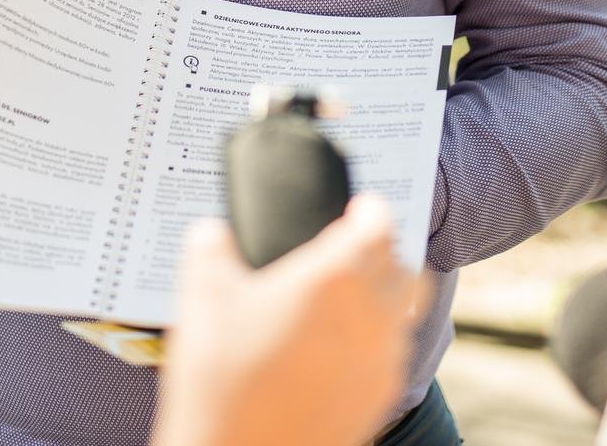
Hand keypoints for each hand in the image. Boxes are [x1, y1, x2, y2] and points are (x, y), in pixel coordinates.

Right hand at [151, 195, 421, 445]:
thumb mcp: (201, 297)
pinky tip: (337, 349)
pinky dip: (375, 341)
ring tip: (345, 299)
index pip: (378, 225)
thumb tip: (212, 231)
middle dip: (384, 251)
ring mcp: (380, 363)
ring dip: (384, 296)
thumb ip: (209, 247)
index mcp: (336, 278)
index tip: (358, 206)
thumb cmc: (221, 378)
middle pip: (405, 268)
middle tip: (352, 248)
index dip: (369, 209)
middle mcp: (372, 316)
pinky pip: (390, 356)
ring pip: (403, 314)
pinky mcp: (378, 401)